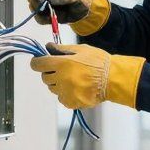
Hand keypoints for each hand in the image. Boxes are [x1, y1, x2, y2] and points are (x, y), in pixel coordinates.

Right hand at [26, 0, 92, 24]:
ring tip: (55, 14)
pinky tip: (53, 18)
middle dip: (38, 4)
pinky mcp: (42, 9)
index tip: (42, 3)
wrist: (83, 10)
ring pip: (32, 5)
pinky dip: (43, 19)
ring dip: (41, 13)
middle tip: (49, 11)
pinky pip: (37, 16)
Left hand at [29, 42, 144, 110]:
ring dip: (57, 84)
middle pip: (45, 77)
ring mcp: (66, 92)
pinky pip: (61, 98)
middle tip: (61, 70)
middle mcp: (61, 79)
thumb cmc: (99, 62)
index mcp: (62, 64)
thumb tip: (48, 47)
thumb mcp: (81, 50)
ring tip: (72, 79)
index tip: (40, 62)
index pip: (38, 64)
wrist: (113, 79)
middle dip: (49, 73)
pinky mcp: (71, 102)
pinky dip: (65, 94)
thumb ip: (62, 49)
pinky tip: (76, 88)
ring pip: (53, 89)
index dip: (37, 62)